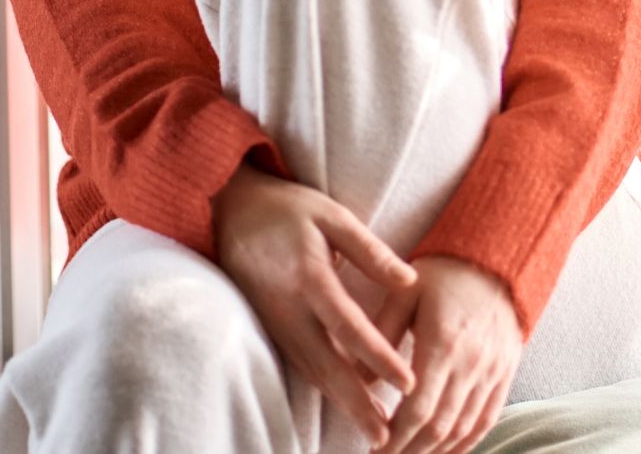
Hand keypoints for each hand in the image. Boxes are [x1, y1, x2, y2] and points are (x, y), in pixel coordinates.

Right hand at [212, 160, 419, 448]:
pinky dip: (323, 386)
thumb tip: (410, 281)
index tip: (407, 383)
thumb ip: (370, 251)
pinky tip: (343, 399)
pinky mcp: (270, 327)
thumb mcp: (332, 216)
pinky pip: (300, 363)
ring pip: (312, 371)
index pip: (349, 327)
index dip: (379, 356)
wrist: (231, 211)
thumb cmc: (288, 209)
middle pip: (328, 364)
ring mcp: (275, 322)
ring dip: (342, 402)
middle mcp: (289, 309)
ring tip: (373, 429)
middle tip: (387, 435)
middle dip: (358, 403)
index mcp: (309, 278)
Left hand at [365, 254, 523, 453]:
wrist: (495, 258)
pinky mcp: (504, 373)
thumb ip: (382, 332)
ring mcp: (491, 371)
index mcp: (443, 343)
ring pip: (461, 429)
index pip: (418, 408)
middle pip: (438, 426)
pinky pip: (486, 420)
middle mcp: (471, 363)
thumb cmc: (444, 273)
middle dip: (409, 450)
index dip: (394, 437)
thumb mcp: (406, 291)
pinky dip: (464, 443)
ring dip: (433, 451)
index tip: (373, 448)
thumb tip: (360, 378)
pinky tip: (444, 450)